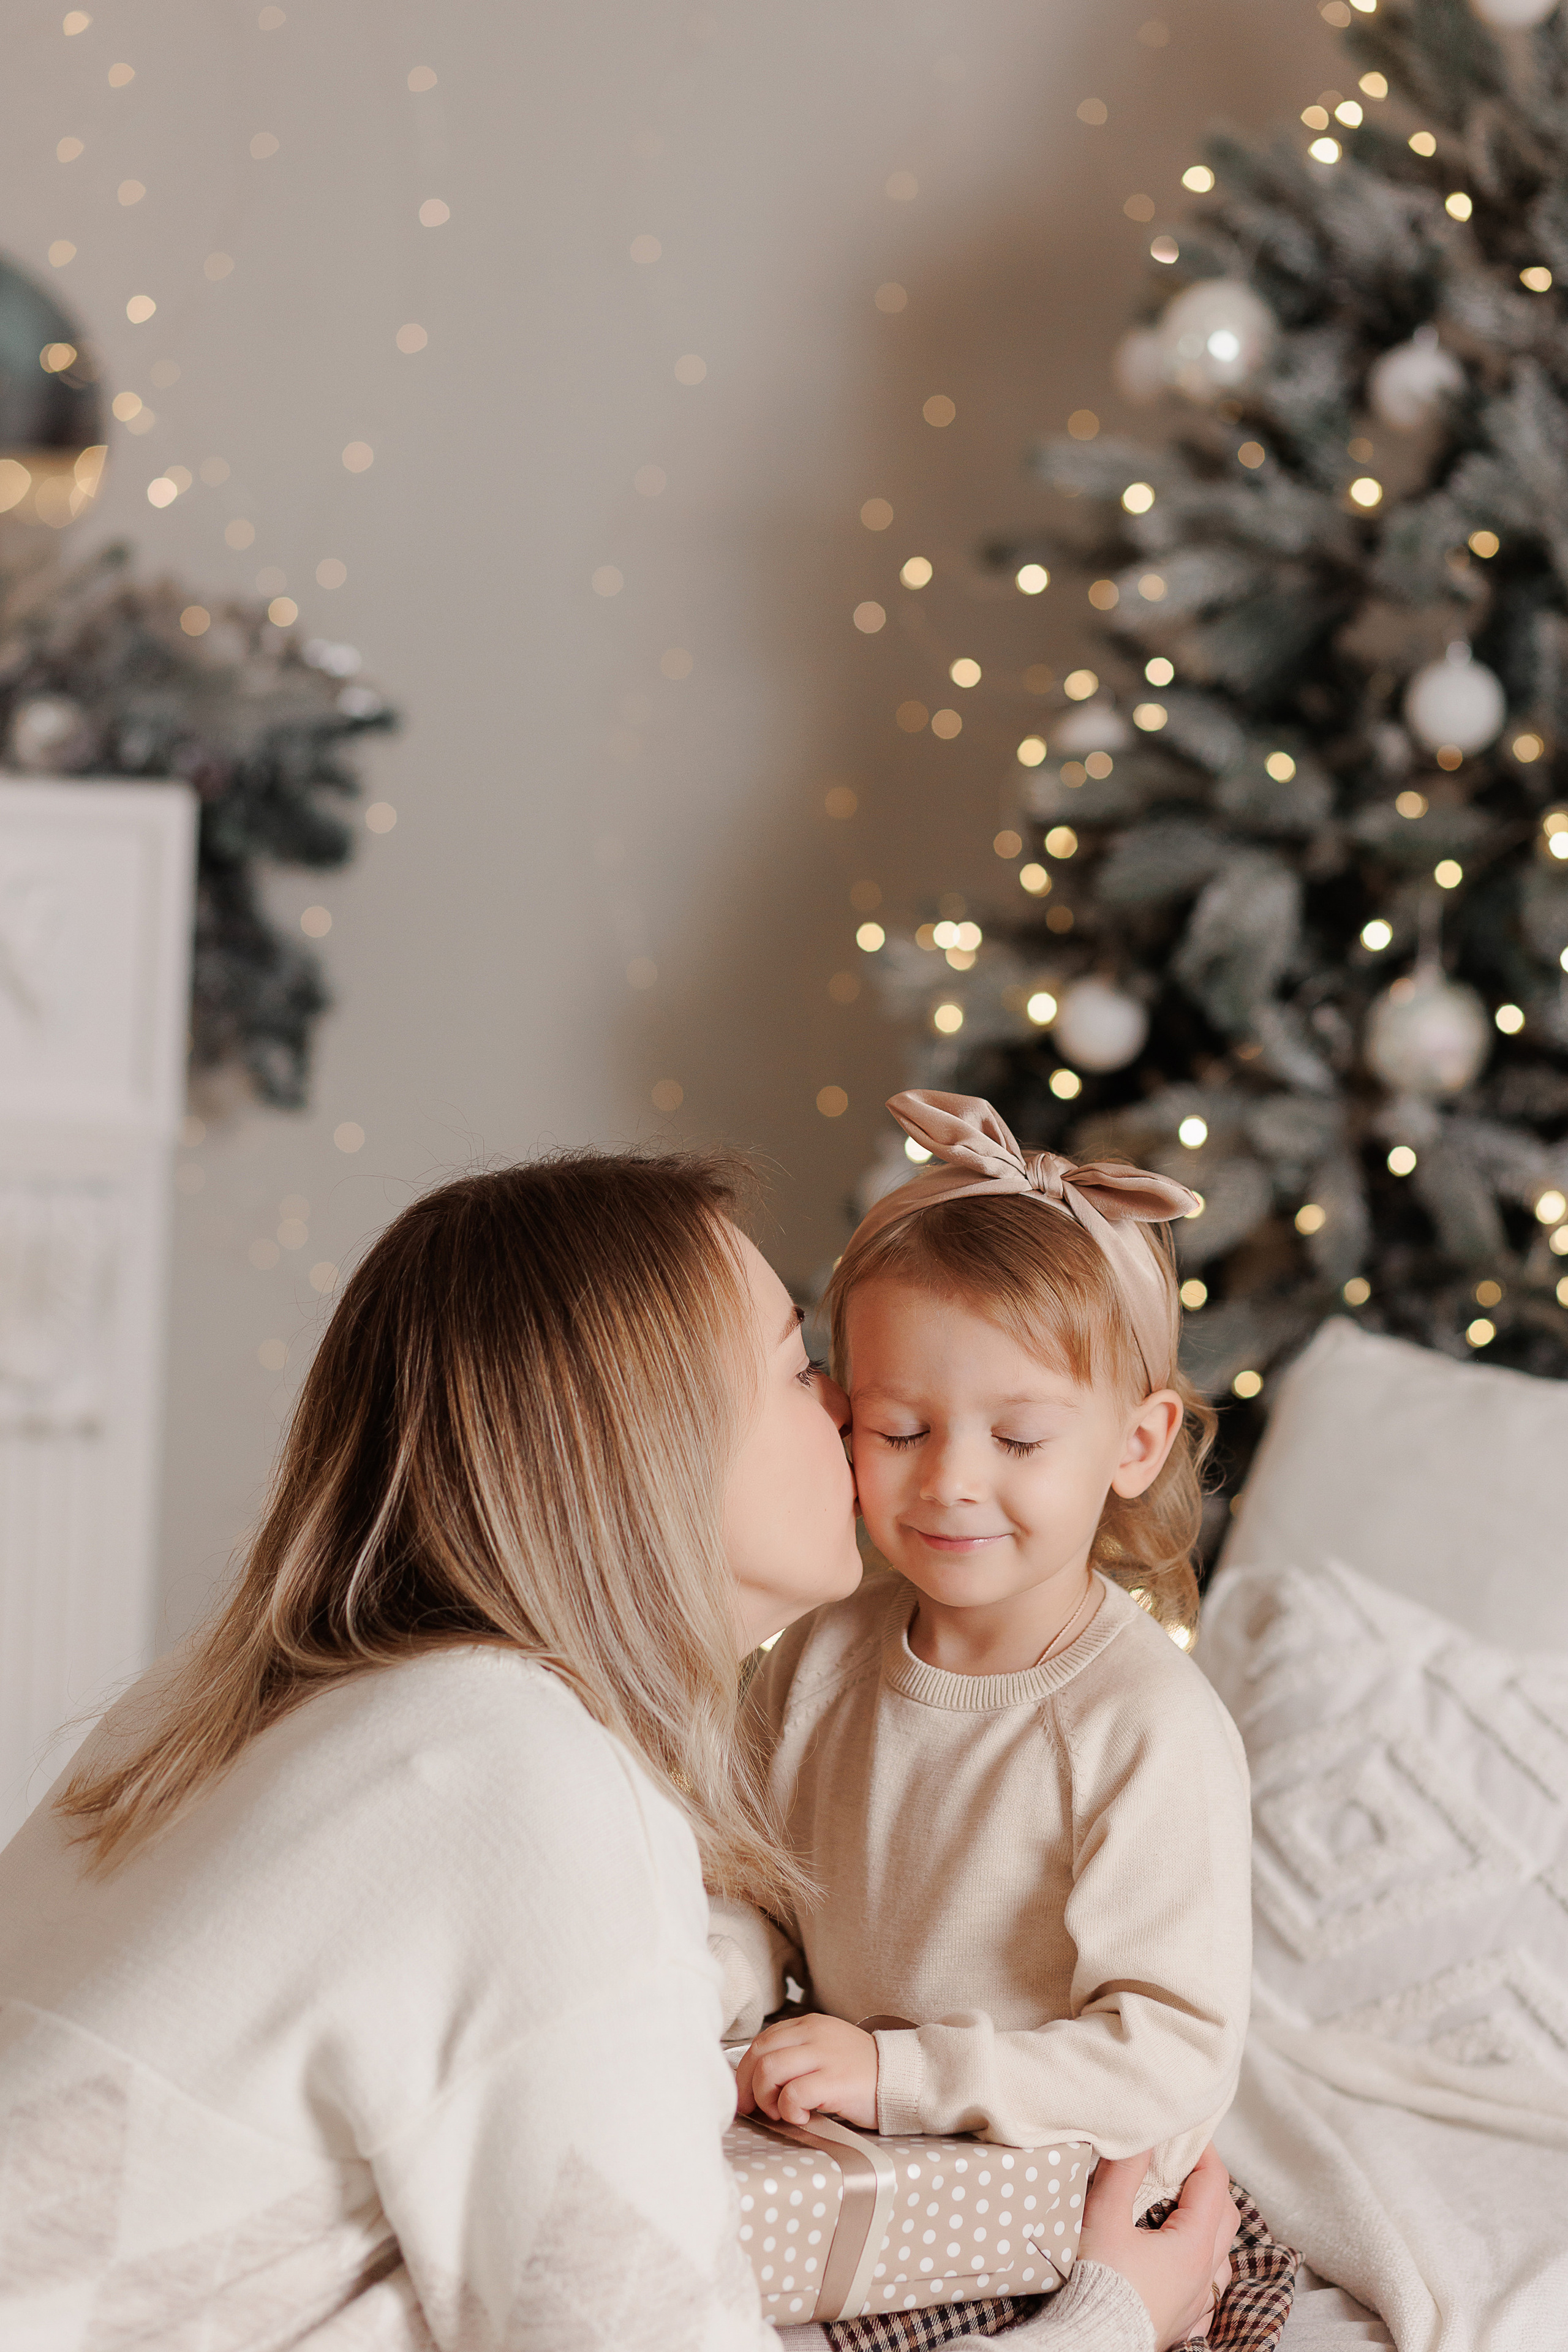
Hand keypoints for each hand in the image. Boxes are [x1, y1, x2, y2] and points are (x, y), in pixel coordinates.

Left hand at [734, 2013, 878, 2129]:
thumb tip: (757, 2081)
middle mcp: (813, 2034)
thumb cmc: (860, 2073)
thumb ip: (796, 2056)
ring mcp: (824, 2055)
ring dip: (766, 2098)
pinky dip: (789, 2110)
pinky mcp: (835, 2080)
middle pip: (759, 2054)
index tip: (744, 2095)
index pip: (761, 2041)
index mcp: (809, 2025)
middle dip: (747, 2086)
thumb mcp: (825, 2051)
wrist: (902, 2078)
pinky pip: (794, 2093)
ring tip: (781, 2112)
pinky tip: (803, 2117)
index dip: (744, 2071)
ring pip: (769, 2070)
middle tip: (754, 2109)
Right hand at [1078, 2146, 1238, 2351]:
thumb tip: (1141, 2136)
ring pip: (1221, 2257)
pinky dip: (1202, 2268)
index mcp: (1194, 2245)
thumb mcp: (1105, 2216)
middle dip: (1208, 2183)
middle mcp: (1205, 2276)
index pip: (1214, 2183)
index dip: (1202, 2151)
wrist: (1092, 2341)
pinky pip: (1209, 2292)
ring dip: (1208, 2227)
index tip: (1186, 2131)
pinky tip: (1181, 2266)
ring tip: (1178, 2211)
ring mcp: (1197, 2304)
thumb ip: (1124, 2172)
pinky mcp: (1183, 2323)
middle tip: (1180, 2163)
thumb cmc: (1099, 2281)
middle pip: (1225, 2216)